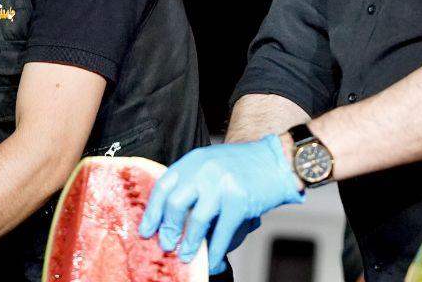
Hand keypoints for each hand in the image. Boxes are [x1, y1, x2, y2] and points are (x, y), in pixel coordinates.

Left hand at [139, 135, 303, 273]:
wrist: (275, 161)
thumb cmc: (242, 166)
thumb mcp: (210, 164)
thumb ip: (191, 182)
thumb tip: (170, 217)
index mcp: (192, 161)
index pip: (163, 186)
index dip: (152, 211)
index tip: (146, 230)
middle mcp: (204, 170)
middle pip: (175, 204)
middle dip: (167, 229)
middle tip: (166, 245)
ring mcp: (221, 184)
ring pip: (196, 221)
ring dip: (189, 243)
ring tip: (186, 255)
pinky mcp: (239, 200)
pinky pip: (222, 232)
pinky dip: (215, 251)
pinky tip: (213, 261)